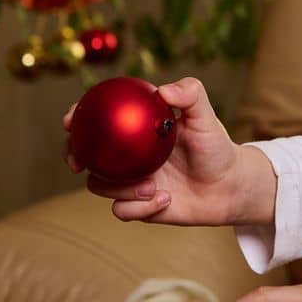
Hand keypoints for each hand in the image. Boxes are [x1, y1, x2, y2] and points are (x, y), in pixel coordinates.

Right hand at [62, 77, 275, 226]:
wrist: (229, 187)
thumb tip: (164, 91)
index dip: (79, 117)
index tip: (71, 120)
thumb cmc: (216, 146)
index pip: (99, 119)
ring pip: (99, 185)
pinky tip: (164, 200)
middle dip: (74, 156)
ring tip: (151, 186)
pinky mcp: (138, 207)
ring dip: (118, 188)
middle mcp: (127, 155)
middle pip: (85, 153)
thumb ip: (191, 94)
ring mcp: (130, 181)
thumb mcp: (205, 116)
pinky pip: (122, 211)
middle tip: (80, 162)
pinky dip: (140, 208)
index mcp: (135, 130)